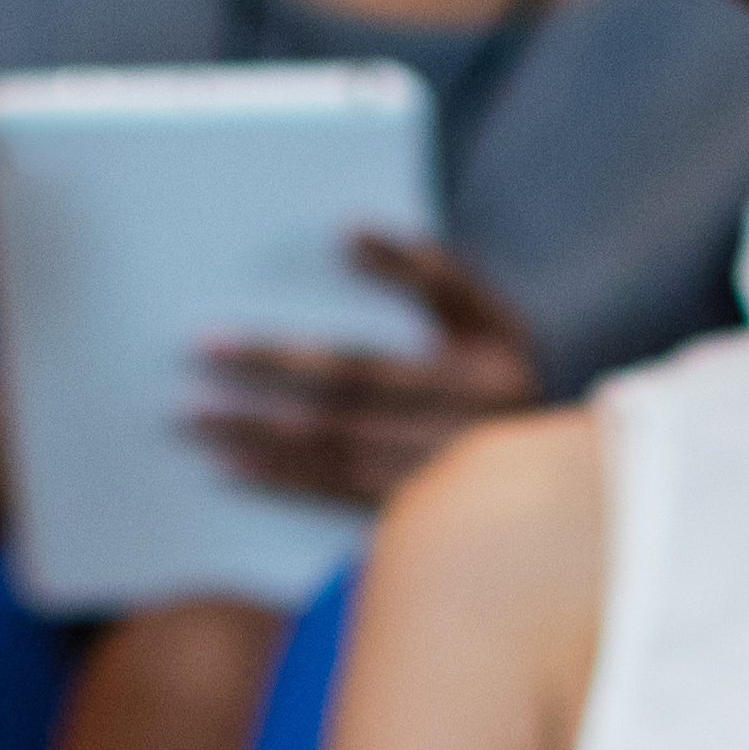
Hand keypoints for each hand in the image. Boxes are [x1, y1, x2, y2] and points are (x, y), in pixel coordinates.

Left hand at [186, 228, 545, 516]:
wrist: (557, 478)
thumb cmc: (497, 370)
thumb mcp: (485, 311)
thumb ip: (427, 267)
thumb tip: (345, 232)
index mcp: (485, 367)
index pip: (372, 358)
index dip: (295, 347)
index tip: (222, 331)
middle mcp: (470, 431)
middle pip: (345, 405)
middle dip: (261, 387)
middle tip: (191, 369)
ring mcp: (448, 482)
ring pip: (335, 457)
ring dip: (258, 439)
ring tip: (194, 422)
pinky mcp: (425, 518)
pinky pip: (342, 500)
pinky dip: (284, 482)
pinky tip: (232, 469)